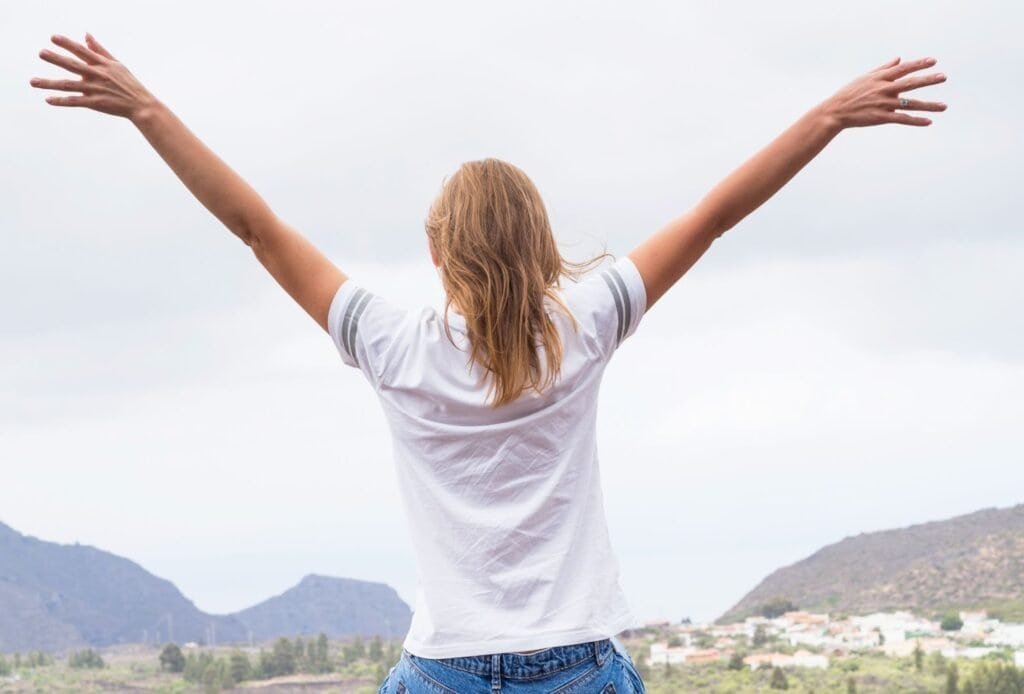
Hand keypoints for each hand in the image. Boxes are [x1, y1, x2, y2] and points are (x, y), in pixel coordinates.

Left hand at [30, 33, 156, 119]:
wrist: (141, 105)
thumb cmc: (129, 83)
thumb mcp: (116, 64)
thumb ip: (99, 50)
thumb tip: (86, 35)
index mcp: (102, 64)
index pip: (82, 51)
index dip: (68, 44)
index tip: (53, 38)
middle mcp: (98, 75)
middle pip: (73, 66)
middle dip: (56, 59)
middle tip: (41, 53)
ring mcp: (96, 90)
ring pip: (69, 85)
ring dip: (49, 83)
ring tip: (33, 81)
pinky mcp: (96, 103)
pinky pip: (75, 101)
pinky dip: (61, 101)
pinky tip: (48, 99)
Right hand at [822, 56, 946, 128]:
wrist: (835, 112)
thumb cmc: (849, 93)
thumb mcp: (865, 77)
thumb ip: (884, 68)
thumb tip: (899, 59)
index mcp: (880, 78)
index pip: (903, 69)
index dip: (918, 64)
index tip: (933, 61)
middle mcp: (883, 89)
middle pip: (910, 83)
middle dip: (927, 80)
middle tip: (943, 77)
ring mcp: (882, 104)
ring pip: (909, 104)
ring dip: (928, 105)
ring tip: (944, 106)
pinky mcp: (880, 117)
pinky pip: (902, 119)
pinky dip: (916, 120)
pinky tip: (928, 121)